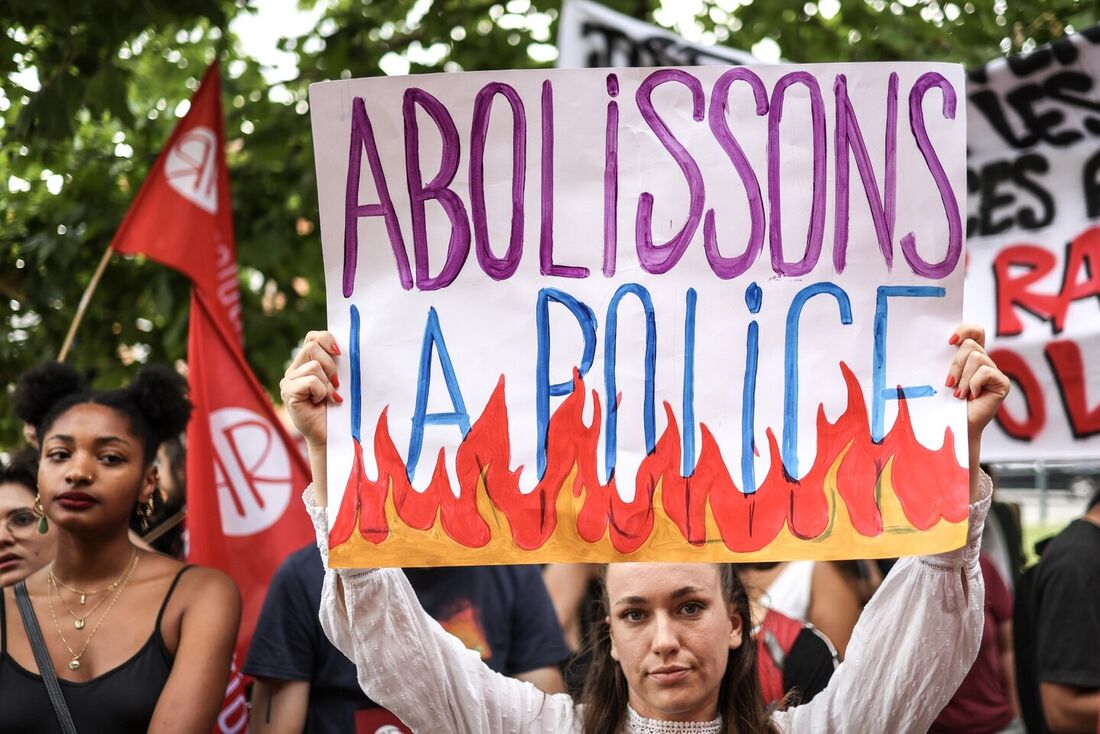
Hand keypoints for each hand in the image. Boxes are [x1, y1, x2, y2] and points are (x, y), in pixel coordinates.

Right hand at [279, 330, 341, 448]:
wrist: (332, 435)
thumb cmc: (339, 408)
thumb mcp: (340, 380)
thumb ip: (336, 363)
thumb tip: (343, 347)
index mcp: (305, 363)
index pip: (312, 337)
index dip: (327, 339)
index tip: (341, 353)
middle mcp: (294, 370)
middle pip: (312, 347)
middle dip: (331, 365)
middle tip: (336, 384)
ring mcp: (288, 381)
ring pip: (314, 365)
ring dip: (327, 384)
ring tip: (328, 398)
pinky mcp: (288, 392)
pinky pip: (311, 381)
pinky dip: (322, 392)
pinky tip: (320, 403)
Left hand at [944, 323, 1010, 442]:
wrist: (955, 425)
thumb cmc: (944, 402)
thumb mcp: (941, 377)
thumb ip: (943, 360)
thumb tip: (934, 342)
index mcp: (970, 357)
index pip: (975, 331)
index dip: (965, 329)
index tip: (949, 341)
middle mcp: (984, 362)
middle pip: (971, 345)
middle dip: (956, 364)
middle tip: (949, 383)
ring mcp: (994, 372)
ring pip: (976, 358)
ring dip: (963, 378)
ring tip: (959, 394)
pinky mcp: (1002, 383)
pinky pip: (986, 372)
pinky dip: (974, 384)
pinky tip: (972, 397)